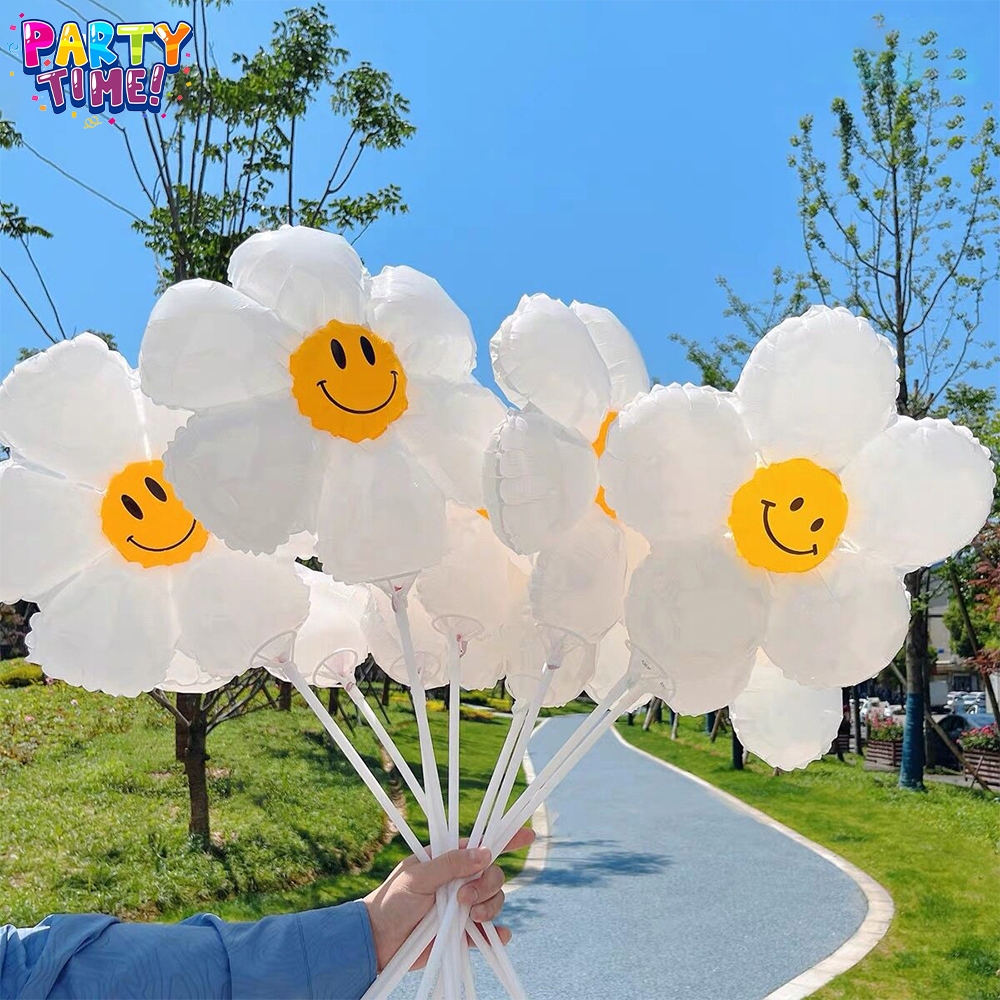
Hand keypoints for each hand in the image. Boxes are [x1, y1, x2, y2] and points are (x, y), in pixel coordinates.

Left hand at [363, 826, 534, 970]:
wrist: (379, 942)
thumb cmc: (392, 902)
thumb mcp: (418, 876)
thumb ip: (450, 864)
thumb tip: (485, 853)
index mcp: (449, 859)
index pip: (482, 844)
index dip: (506, 838)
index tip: (528, 834)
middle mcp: (461, 881)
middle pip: (494, 875)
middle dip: (486, 885)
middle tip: (464, 899)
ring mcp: (464, 907)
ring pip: (496, 900)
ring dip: (488, 907)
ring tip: (467, 917)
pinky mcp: (465, 933)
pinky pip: (491, 932)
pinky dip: (496, 934)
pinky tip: (494, 936)